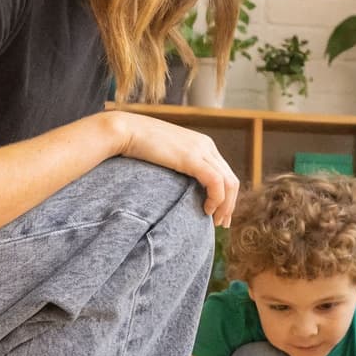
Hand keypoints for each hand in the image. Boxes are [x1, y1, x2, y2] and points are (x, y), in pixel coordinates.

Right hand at [109, 111, 239, 225]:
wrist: (123, 130)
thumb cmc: (137, 145)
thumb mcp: (166, 156)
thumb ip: (178, 167)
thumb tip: (180, 188)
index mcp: (203, 145)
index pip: (225, 173)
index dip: (227, 196)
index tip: (219, 215)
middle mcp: (206, 146)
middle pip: (231, 179)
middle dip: (229, 205)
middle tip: (222, 224)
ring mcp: (201, 150)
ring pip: (228, 183)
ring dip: (225, 206)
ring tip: (215, 221)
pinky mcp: (192, 158)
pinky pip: (215, 182)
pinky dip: (216, 199)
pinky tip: (206, 210)